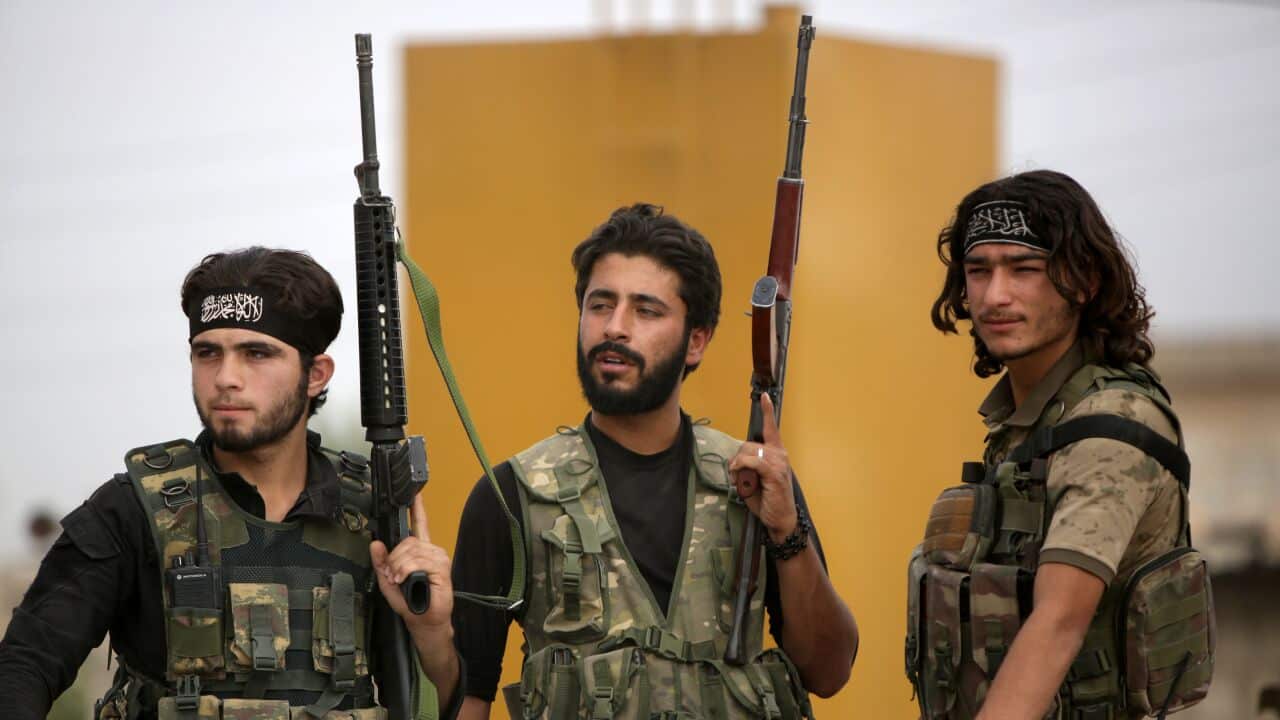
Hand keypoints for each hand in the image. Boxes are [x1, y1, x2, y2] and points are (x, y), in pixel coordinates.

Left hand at [369, 493, 452, 630]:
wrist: (425, 621)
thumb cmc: (411, 604)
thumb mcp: (389, 582)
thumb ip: (381, 563)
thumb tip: (375, 544)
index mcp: (421, 553)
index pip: (420, 525)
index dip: (417, 509)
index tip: (415, 495)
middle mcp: (431, 552)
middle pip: (408, 541)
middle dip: (394, 557)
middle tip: (392, 575)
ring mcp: (438, 559)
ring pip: (412, 551)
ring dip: (399, 566)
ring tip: (399, 579)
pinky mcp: (442, 569)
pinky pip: (419, 561)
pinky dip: (407, 570)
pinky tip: (405, 578)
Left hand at [728, 393, 797, 542]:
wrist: (781, 519)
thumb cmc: (768, 500)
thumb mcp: (753, 480)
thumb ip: (747, 466)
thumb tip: (735, 461)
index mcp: (777, 454)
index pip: (771, 429)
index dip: (767, 411)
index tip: (765, 396)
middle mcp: (780, 454)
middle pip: (748, 444)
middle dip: (737, 460)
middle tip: (737, 478)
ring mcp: (779, 463)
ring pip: (748, 452)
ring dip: (738, 468)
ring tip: (742, 483)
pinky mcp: (774, 472)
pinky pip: (752, 461)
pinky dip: (742, 468)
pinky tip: (740, 478)